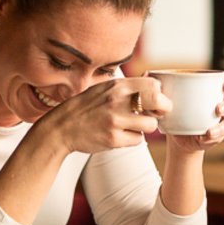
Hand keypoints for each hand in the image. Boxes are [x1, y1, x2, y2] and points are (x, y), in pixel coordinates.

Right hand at [39, 76, 162, 155]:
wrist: (61, 127)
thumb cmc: (86, 107)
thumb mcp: (104, 88)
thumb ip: (126, 87)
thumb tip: (153, 85)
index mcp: (117, 86)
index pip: (153, 84)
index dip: (159, 93)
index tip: (155, 100)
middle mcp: (117, 101)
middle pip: (158, 102)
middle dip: (162, 109)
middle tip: (155, 113)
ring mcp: (115, 121)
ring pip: (151, 125)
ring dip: (145, 127)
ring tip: (132, 125)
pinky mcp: (113, 139)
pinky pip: (138, 139)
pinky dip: (133, 138)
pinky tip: (121, 134)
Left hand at [161, 72, 223, 154]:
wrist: (175, 133)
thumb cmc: (171, 109)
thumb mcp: (164, 98)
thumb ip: (155, 85)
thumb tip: (146, 74)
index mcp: (211, 88)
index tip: (223, 86)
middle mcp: (221, 101)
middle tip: (217, 109)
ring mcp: (223, 118)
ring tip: (210, 131)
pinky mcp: (219, 133)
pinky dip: (216, 137)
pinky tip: (204, 138)